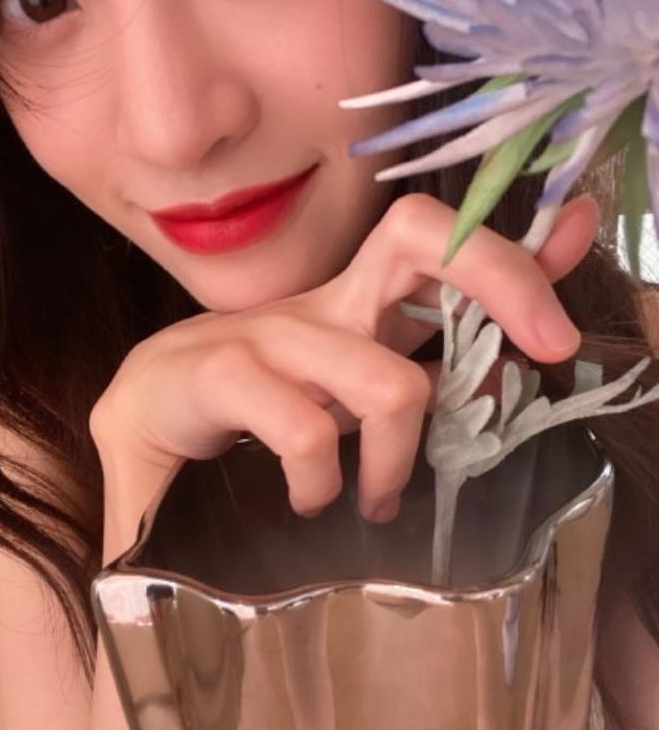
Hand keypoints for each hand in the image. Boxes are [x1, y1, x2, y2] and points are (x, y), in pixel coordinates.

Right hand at [89, 191, 598, 524]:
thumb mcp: (355, 393)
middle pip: (415, 238)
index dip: (512, 241)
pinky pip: (307, 429)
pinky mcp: (221, 372)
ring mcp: (271, 332)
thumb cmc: (264, 407)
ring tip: (377, 500)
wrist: (149, 414)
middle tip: (550, 348)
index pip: (437, 240)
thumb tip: (510, 370)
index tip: (580, 229)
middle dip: (498, 278)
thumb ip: (422, 379)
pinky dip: (322, 480)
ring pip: (386, 381)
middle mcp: (324, 301)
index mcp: (357, 303)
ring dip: (399, 460)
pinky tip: (312, 500)